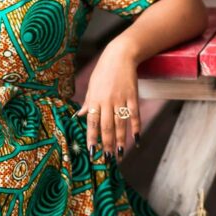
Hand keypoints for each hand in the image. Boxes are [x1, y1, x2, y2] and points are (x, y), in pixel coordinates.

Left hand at [75, 45, 141, 160]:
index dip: (92, 139)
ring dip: (120, 141)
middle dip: (107, 144)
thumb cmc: (103, 72)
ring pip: (120, 124)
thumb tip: (79, 116)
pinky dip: (136, 128)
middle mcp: (107, 101)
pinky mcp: (133, 96)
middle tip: (107, 159)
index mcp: (95, 100)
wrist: (120, 56)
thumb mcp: (91, 86)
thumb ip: (88, 103)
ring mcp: (121, 99)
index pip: (92, 123)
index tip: (91, 152)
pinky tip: (136, 140)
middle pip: (106, 127)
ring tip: (120, 155)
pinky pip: (134, 115)